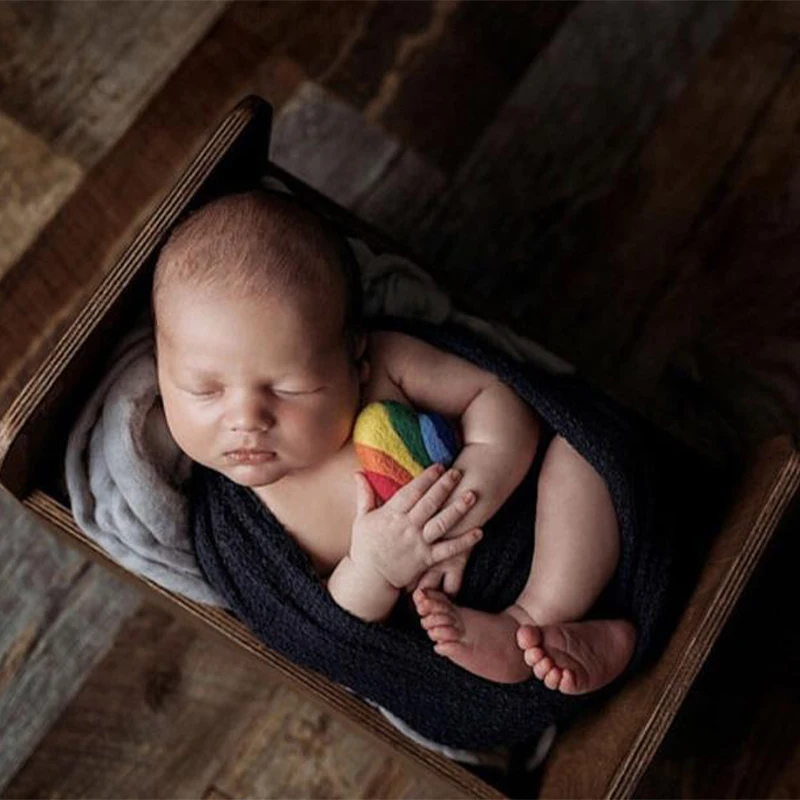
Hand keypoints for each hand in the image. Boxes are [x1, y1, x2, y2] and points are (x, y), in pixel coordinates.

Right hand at [349, 463, 481, 590]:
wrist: (369, 579)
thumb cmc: (365, 547)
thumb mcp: (362, 519)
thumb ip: (364, 494)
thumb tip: (358, 472)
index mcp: (391, 515)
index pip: (412, 491)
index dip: (426, 478)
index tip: (439, 466)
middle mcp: (407, 527)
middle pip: (429, 503)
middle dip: (444, 486)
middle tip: (458, 472)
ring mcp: (418, 543)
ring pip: (441, 523)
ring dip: (457, 509)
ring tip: (472, 495)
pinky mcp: (426, 560)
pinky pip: (448, 550)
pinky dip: (464, 542)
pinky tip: (479, 532)